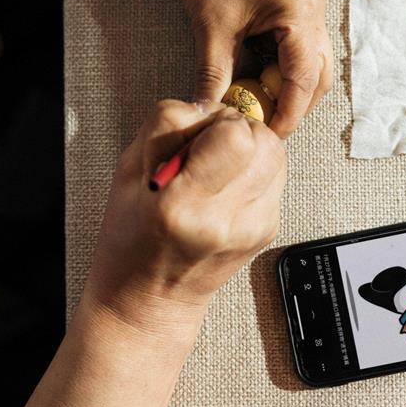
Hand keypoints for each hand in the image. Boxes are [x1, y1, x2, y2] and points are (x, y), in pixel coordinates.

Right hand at [86, 99, 285, 331]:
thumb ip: (168, 127)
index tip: (197, 135)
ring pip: (277, 154)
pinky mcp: (269, 230)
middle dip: (239, 131)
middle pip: (265, 140)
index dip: (217, 123)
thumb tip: (210, 106)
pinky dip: (255, 172)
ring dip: (251, 149)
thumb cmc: (131, 238)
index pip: (235, 134)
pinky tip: (226, 188)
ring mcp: (252, 228)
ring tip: (218, 167)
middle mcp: (224, 220)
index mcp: (181, 205)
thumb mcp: (128, 171)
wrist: (150, 300)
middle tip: (208, 149)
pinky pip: (276, 177)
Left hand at [164, 0, 333, 138]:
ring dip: (288, 82)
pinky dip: (281, 61)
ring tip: (257, 100)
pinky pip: (298, 39)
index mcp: (302, 12)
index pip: (304, 80)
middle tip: (264, 123)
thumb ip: (214, 75)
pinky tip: (254, 71)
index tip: (268, 137)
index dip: (288, 114)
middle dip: (295, 102)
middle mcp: (315, 6)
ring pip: (310, 57)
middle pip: (319, 73)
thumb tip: (207, 113)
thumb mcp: (210, 26)